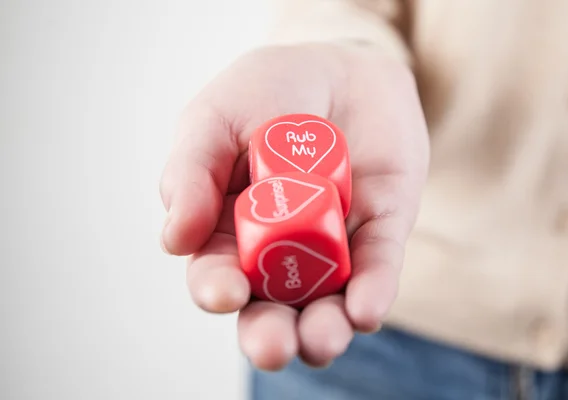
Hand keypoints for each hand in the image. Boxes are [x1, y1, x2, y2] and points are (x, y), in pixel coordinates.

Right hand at [159, 42, 428, 369]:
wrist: (340, 65)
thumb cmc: (268, 90)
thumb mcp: (215, 118)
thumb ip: (190, 173)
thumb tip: (175, 240)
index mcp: (227, 226)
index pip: (216, 271)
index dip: (216, 288)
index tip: (224, 293)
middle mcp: (279, 248)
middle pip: (270, 306)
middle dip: (268, 334)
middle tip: (272, 348)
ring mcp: (332, 243)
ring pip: (325, 302)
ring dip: (322, 330)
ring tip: (319, 340)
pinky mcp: (380, 228)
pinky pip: (377, 265)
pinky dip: (372, 289)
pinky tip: (364, 309)